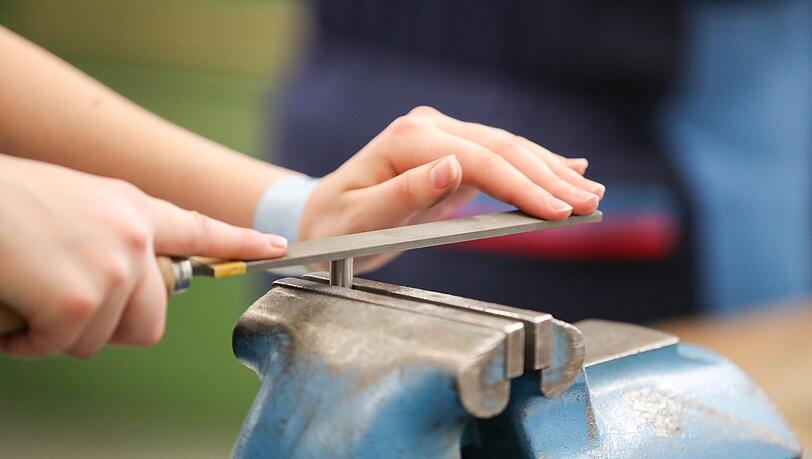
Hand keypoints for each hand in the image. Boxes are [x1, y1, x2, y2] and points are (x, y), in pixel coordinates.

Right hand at [0, 155, 286, 357]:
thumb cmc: (6, 202)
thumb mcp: (76, 204)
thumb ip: (114, 234)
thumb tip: (129, 278)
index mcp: (132, 208)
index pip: (199, 229)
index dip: (241, 241)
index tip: (277, 246)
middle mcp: (134, 236)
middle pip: (150, 321)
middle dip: (107, 326)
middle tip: (64, 306)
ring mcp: (112, 266)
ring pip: (99, 339)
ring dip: (57, 330)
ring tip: (29, 292)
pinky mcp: (81, 299)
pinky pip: (61, 346)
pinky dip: (29, 340)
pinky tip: (13, 307)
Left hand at [299, 106, 604, 271]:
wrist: (324, 219)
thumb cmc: (336, 227)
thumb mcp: (361, 220)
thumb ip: (403, 193)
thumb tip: (451, 166)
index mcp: (408, 141)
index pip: (479, 160)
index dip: (522, 186)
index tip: (557, 210)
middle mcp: (428, 130)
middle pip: (501, 149)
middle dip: (549, 177)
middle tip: (589, 203)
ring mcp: (441, 138)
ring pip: (507, 149)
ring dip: (550, 170)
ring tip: (589, 192)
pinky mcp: (450, 154)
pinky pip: (499, 158)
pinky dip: (534, 165)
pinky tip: (567, 167)